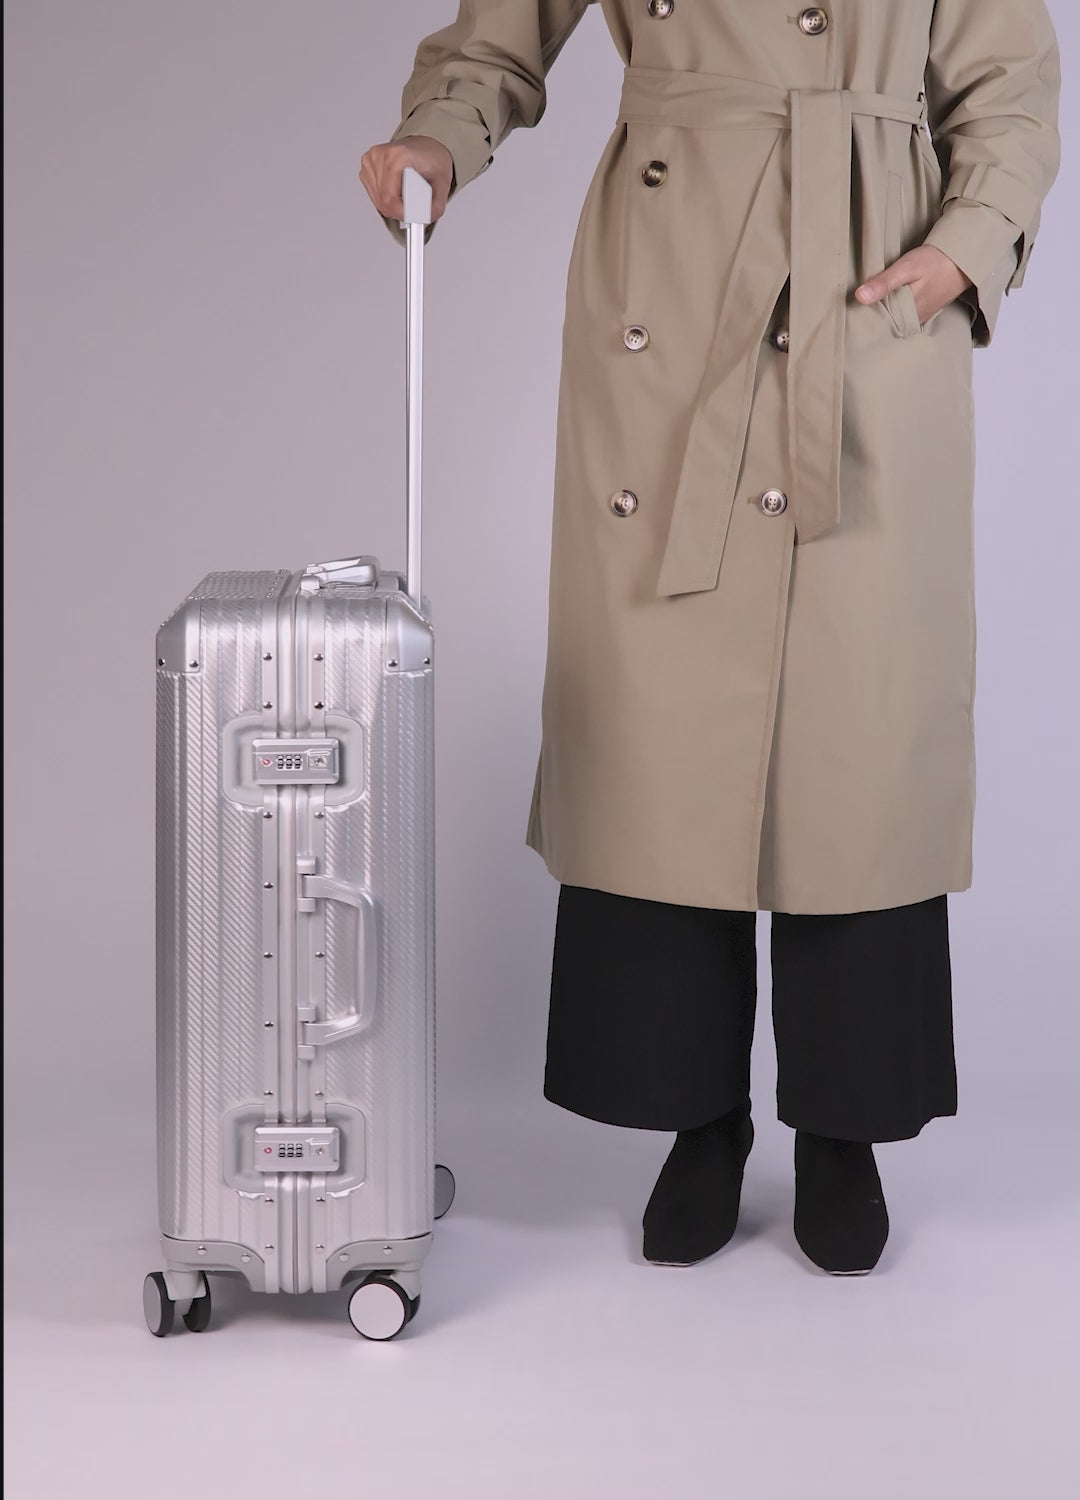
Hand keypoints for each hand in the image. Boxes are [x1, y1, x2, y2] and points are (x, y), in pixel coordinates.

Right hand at [359, 135, 453, 224]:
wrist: (426, 148)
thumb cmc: (432, 161)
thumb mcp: (442, 186)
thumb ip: (434, 208)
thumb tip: (422, 220)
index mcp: (398, 155)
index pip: (390, 199)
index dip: (404, 212)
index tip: (414, 214)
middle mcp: (381, 155)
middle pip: (383, 202)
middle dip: (400, 210)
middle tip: (415, 204)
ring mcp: (371, 161)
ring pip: (378, 201)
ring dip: (394, 205)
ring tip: (408, 193)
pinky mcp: (366, 167)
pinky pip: (374, 195)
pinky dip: (387, 198)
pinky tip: (398, 188)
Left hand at [855, 245, 972, 324]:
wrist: (962, 258)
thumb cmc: (934, 262)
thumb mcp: (906, 268)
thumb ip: (883, 283)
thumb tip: (859, 297)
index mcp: (906, 314)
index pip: (877, 325)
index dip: (862, 321)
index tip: (847, 318)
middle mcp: (913, 321)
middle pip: (885, 325)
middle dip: (870, 321)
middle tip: (851, 316)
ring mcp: (919, 317)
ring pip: (894, 322)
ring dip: (882, 316)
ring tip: (862, 313)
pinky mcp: (923, 311)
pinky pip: (903, 317)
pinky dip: (893, 312)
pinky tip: (883, 307)